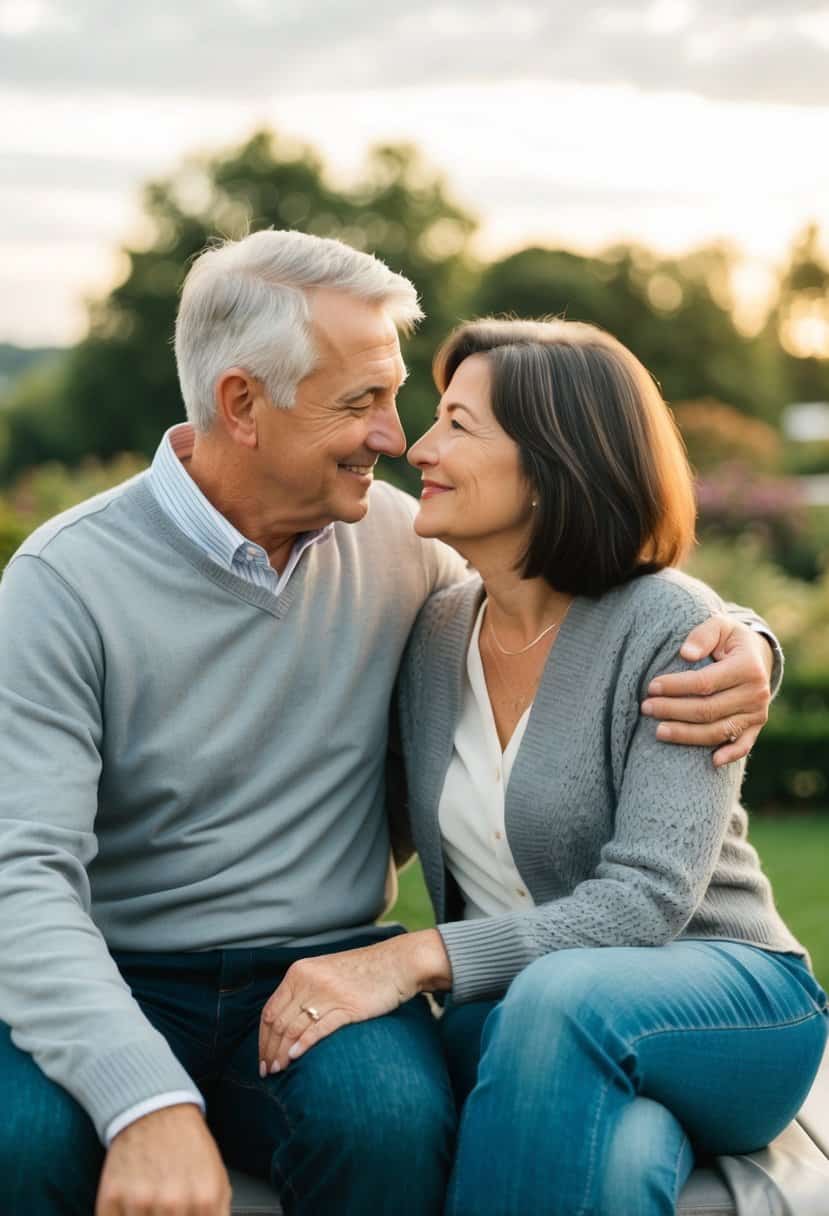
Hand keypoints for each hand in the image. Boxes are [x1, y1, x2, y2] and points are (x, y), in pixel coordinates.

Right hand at [96, 1104, 231, 1215]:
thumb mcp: (217, 1177)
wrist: (155, 1109)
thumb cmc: (187, 1146)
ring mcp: (140, 1201)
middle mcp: (174, 1203)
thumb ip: (218, 1213)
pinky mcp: (112, 1197)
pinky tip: (130, 1209)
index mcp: (205, 1199)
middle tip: (165, 1211)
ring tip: (150, 1208)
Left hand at [259, 930, 450, 1072]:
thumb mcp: (323, 973)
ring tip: (278, 1070)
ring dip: (282, 1053)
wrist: (396, 963)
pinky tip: (295, 1058)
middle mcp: (309, 980)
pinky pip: (318, 1028)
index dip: (262, 1037)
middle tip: (267, 1071)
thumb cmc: (361, 972)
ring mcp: (328, 993)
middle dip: (269, 1050)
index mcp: (299, 972)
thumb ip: (302, 991)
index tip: (262, 1057)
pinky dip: (303, 1045)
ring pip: (294, 1029)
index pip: (270, 1010)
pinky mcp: (348, 1006)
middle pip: (279, 1023)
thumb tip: (283, 1026)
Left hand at [641, 615, 771, 767]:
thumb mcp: (719, 626)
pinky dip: (729, 755)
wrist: (758, 655)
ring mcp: (757, 713)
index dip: (676, 687)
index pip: (705, 682)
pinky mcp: (756, 726)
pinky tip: (711, 761)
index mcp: (747, 667)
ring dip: (687, 734)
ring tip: (658, 731)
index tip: (651, 687)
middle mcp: (756, 693)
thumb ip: (702, 635)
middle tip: (645, 708)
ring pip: (719, 731)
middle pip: (708, 710)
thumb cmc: (729, 640)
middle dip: (673, 710)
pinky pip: (744, 745)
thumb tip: (686, 654)